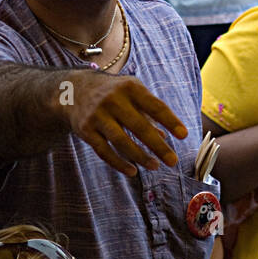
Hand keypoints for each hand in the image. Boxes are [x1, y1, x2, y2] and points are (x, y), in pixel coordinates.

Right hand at [65, 71, 187, 176]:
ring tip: (155, 166)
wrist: (73, 90)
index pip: (155, 106)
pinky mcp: (85, 130)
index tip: (184, 135)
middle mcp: (113, 100)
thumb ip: (149, 113)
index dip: (170, 121)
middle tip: (172, 161)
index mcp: (130, 87)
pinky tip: (132, 171)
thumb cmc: (113, 93)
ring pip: (121, 141)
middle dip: (158, 146)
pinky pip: (104, 151)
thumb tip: (166, 137)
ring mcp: (97, 115)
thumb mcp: (132, 93)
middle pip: (139, 126)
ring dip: (140, 156)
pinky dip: (119, 163)